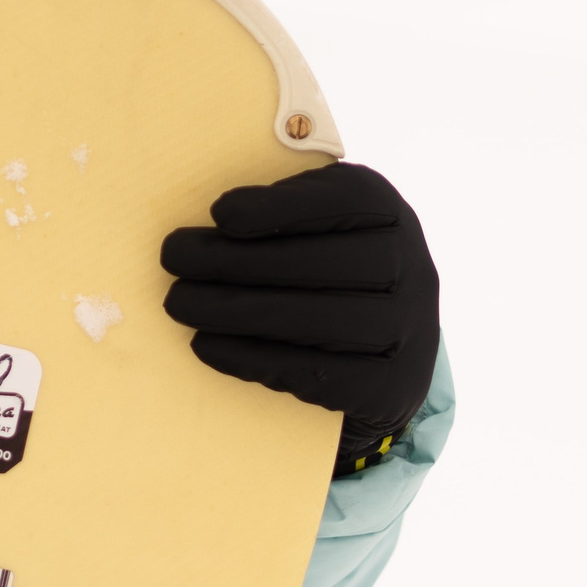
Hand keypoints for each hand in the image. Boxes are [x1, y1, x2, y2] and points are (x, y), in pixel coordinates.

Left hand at [161, 162, 440, 473]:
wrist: (385, 353)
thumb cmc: (328, 270)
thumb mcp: (319, 224)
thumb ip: (281, 211)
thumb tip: (208, 220)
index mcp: (388, 211)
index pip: (344, 201)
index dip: (280, 207)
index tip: (219, 214)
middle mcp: (412, 266)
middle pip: (324, 264)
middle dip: (239, 262)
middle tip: (174, 259)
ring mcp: (408, 330)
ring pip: (319, 321)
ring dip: (238, 312)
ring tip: (180, 303)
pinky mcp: (391, 386)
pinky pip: (317, 374)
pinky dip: (255, 359)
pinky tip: (207, 345)